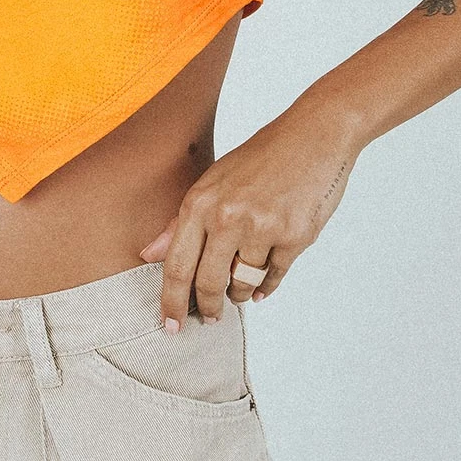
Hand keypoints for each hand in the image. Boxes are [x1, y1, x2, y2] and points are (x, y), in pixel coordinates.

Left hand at [138, 101, 362, 330]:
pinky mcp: (294, 237)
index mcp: (200, 202)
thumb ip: (180, 222)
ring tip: (240, 292)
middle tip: (210, 318)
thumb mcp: (213, 182)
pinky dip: (266, 286)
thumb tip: (148, 254)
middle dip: (207, 308)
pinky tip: (262, 286)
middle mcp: (227, 216)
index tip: (170, 325)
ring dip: (240, 295)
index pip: (177, 265)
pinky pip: (273, 277)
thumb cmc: (260, 158)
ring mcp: (262, 227)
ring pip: (243, 284)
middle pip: (207, 283)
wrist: (313, 136)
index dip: (171, 302)